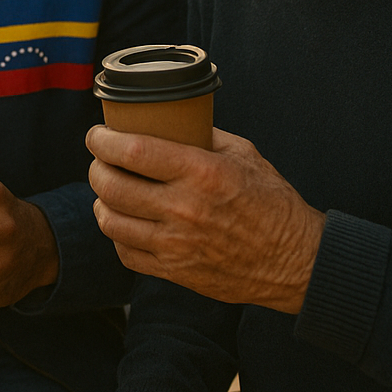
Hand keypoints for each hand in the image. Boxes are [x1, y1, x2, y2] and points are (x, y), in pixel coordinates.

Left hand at [85, 125, 324, 312]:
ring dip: (101, 202)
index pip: (132, 151)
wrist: (295, 261)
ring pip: (111, 221)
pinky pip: (126, 253)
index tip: (97, 134)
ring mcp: (176, 244)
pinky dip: (117, 235)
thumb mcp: (243, 154)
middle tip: (100, 160)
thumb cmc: (272, 203)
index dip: (102, 140)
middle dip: (96, 168)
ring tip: (107, 191)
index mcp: (201, 172)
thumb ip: (203, 136)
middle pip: (111, 186)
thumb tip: (168, 120)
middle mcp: (184, 208)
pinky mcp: (176, 271)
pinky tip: (125, 222)